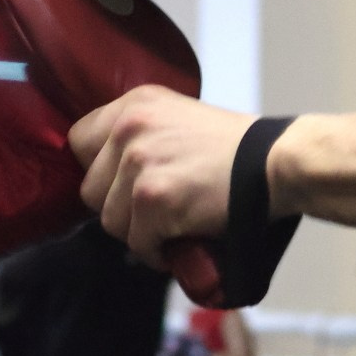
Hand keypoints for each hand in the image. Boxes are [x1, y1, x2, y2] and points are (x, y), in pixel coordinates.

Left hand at [71, 86, 259, 266]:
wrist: (276, 162)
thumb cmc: (237, 148)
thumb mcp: (179, 118)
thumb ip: (141, 135)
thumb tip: (107, 173)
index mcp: (134, 104)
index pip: (79, 141)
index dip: (99, 170)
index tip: (122, 184)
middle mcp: (129, 127)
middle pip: (90, 188)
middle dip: (119, 206)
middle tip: (155, 209)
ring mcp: (138, 162)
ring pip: (110, 220)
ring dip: (140, 231)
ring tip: (172, 224)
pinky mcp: (153, 198)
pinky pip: (137, 242)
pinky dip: (158, 250)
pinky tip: (181, 239)